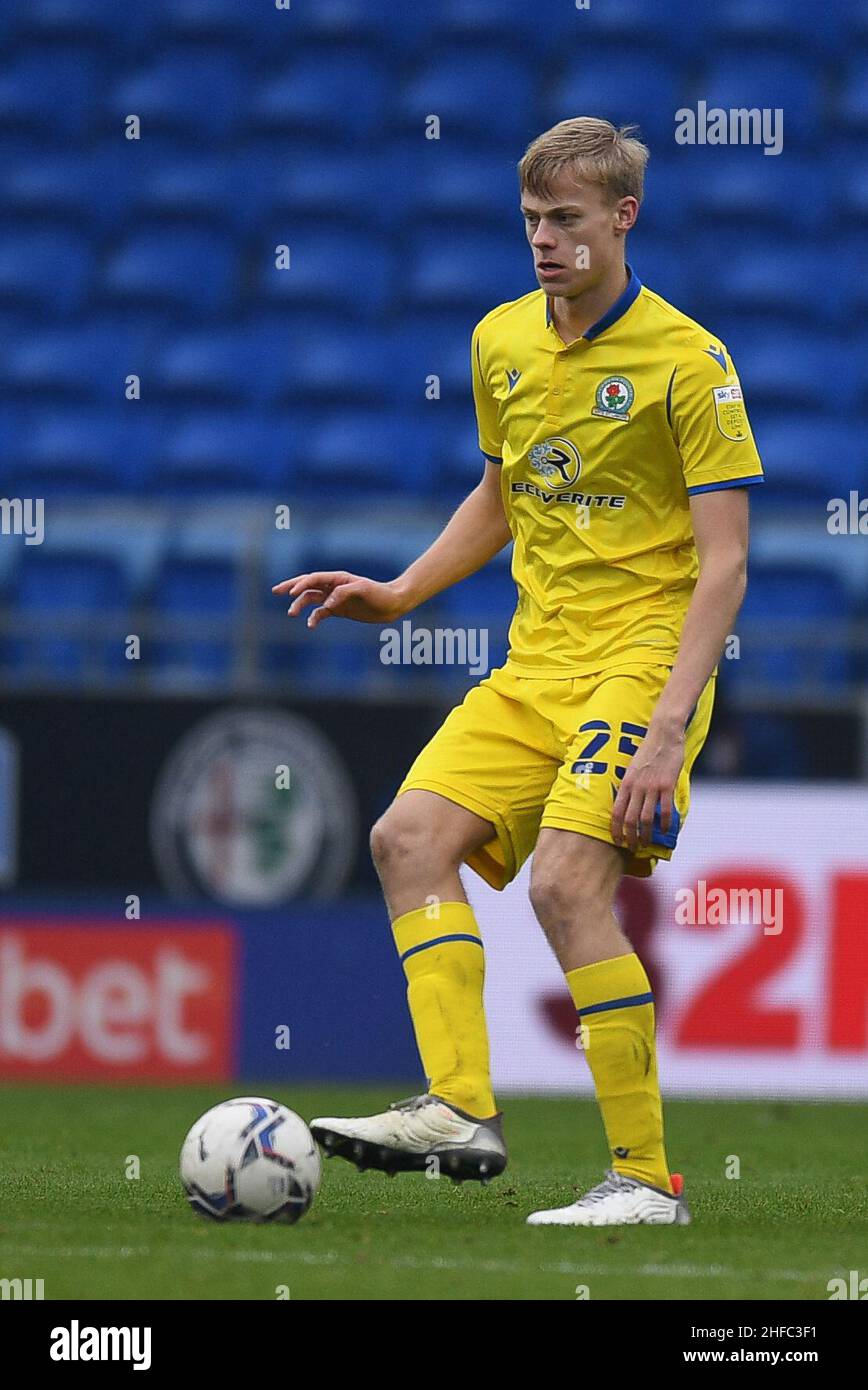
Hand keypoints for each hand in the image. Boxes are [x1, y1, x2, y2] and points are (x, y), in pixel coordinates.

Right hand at [271, 571, 406, 628]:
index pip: (314, 578)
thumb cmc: (380, 593)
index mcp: (338, 578)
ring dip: (300, 605)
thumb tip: (327, 604)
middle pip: (307, 585)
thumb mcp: (363, 590)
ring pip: (311, 599)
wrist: (392, 604)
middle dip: (291, 587)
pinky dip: (313, 618)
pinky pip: (321, 613)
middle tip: (275, 591)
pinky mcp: (338, 610)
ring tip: (292, 614)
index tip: (291, 592)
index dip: (301, 584)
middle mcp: (333, 586)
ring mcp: (334, 598)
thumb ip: (344, 593)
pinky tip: (310, 625)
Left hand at [611, 719, 684, 850]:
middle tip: (632, 847)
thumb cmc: (648, 751)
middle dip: (630, 837)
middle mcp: (637, 787)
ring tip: (647, 842)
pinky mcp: (667, 785)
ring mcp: (652, 787)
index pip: (616, 812)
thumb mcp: (632, 768)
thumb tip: (627, 803)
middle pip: (630, 819)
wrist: (663, 734)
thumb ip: (630, 785)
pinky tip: (665, 829)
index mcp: (626, 783)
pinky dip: (665, 823)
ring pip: (646, 818)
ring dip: (646, 834)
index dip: (615, 829)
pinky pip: (665, 809)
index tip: (616, 840)